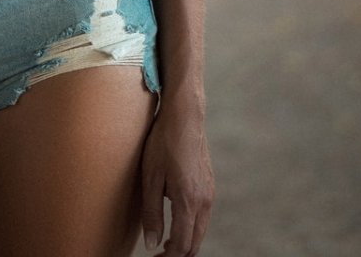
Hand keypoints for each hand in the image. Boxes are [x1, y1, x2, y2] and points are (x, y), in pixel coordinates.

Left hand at [138, 106, 213, 254]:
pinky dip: (190, 228)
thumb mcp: (150, 178)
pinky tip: (175, 223)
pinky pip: (202, 217)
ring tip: (164, 243)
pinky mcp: (209, 185)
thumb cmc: (163, 143)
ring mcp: (210, 193)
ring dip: (184, 241)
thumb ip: (152, 213)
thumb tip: (153, 244)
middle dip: (177, 254)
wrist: (185, 117)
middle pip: (194, 243)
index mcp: (189, 201)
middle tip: (158, 256)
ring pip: (200, 230)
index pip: (182, 245)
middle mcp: (204, 201)